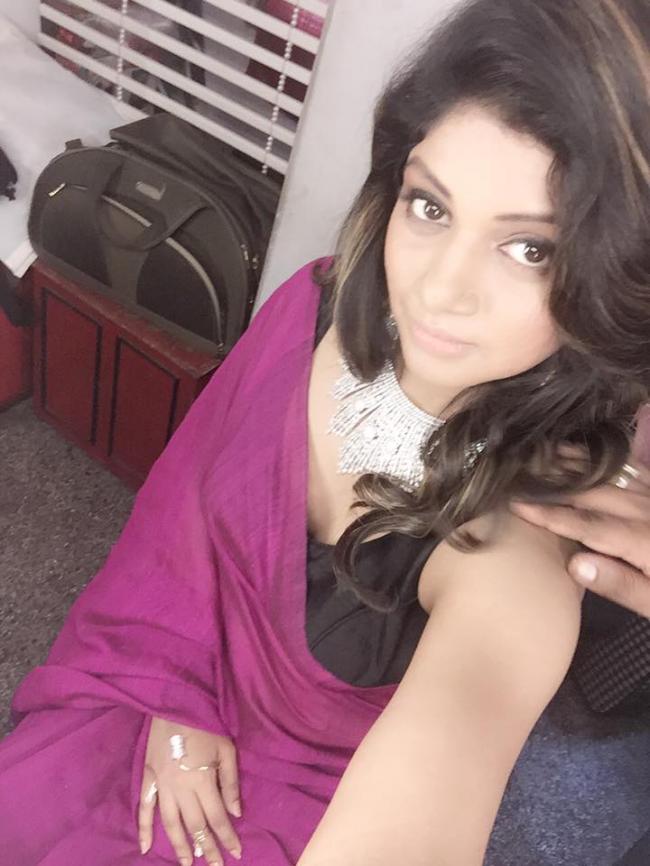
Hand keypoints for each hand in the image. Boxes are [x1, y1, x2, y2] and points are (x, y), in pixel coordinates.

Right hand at [139, 717, 241, 865]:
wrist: (175, 699)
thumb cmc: (206, 722)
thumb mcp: (226, 748)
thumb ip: (230, 782)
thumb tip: (235, 813)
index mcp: (202, 780)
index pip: (217, 818)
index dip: (227, 838)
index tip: (236, 854)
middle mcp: (180, 788)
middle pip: (195, 826)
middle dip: (206, 849)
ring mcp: (161, 784)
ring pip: (170, 823)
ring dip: (179, 845)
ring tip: (187, 863)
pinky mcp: (147, 777)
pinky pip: (144, 807)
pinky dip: (144, 829)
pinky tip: (146, 848)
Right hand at [511, 461, 649, 616]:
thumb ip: (623, 585)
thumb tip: (575, 562)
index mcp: (647, 543)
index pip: (588, 524)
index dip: (549, 514)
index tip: (515, 504)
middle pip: (596, 492)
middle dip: (556, 481)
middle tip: (518, 469)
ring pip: (615, 475)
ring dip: (578, 464)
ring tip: (546, 451)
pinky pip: (639, 470)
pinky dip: (613, 461)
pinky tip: (596, 454)